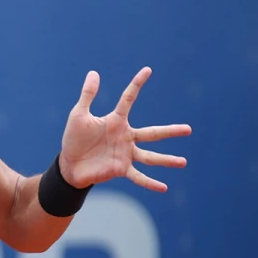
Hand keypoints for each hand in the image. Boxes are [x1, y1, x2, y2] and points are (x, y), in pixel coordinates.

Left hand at [59, 67, 190, 190]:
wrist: (69, 164)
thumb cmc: (74, 138)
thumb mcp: (79, 115)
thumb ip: (88, 95)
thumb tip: (94, 72)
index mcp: (116, 121)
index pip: (128, 100)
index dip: (136, 85)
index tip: (148, 70)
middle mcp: (125, 137)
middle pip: (152, 133)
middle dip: (170, 131)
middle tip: (189, 129)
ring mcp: (125, 154)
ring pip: (150, 157)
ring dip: (166, 160)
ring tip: (183, 162)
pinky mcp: (120, 169)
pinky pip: (138, 177)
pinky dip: (150, 183)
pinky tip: (164, 187)